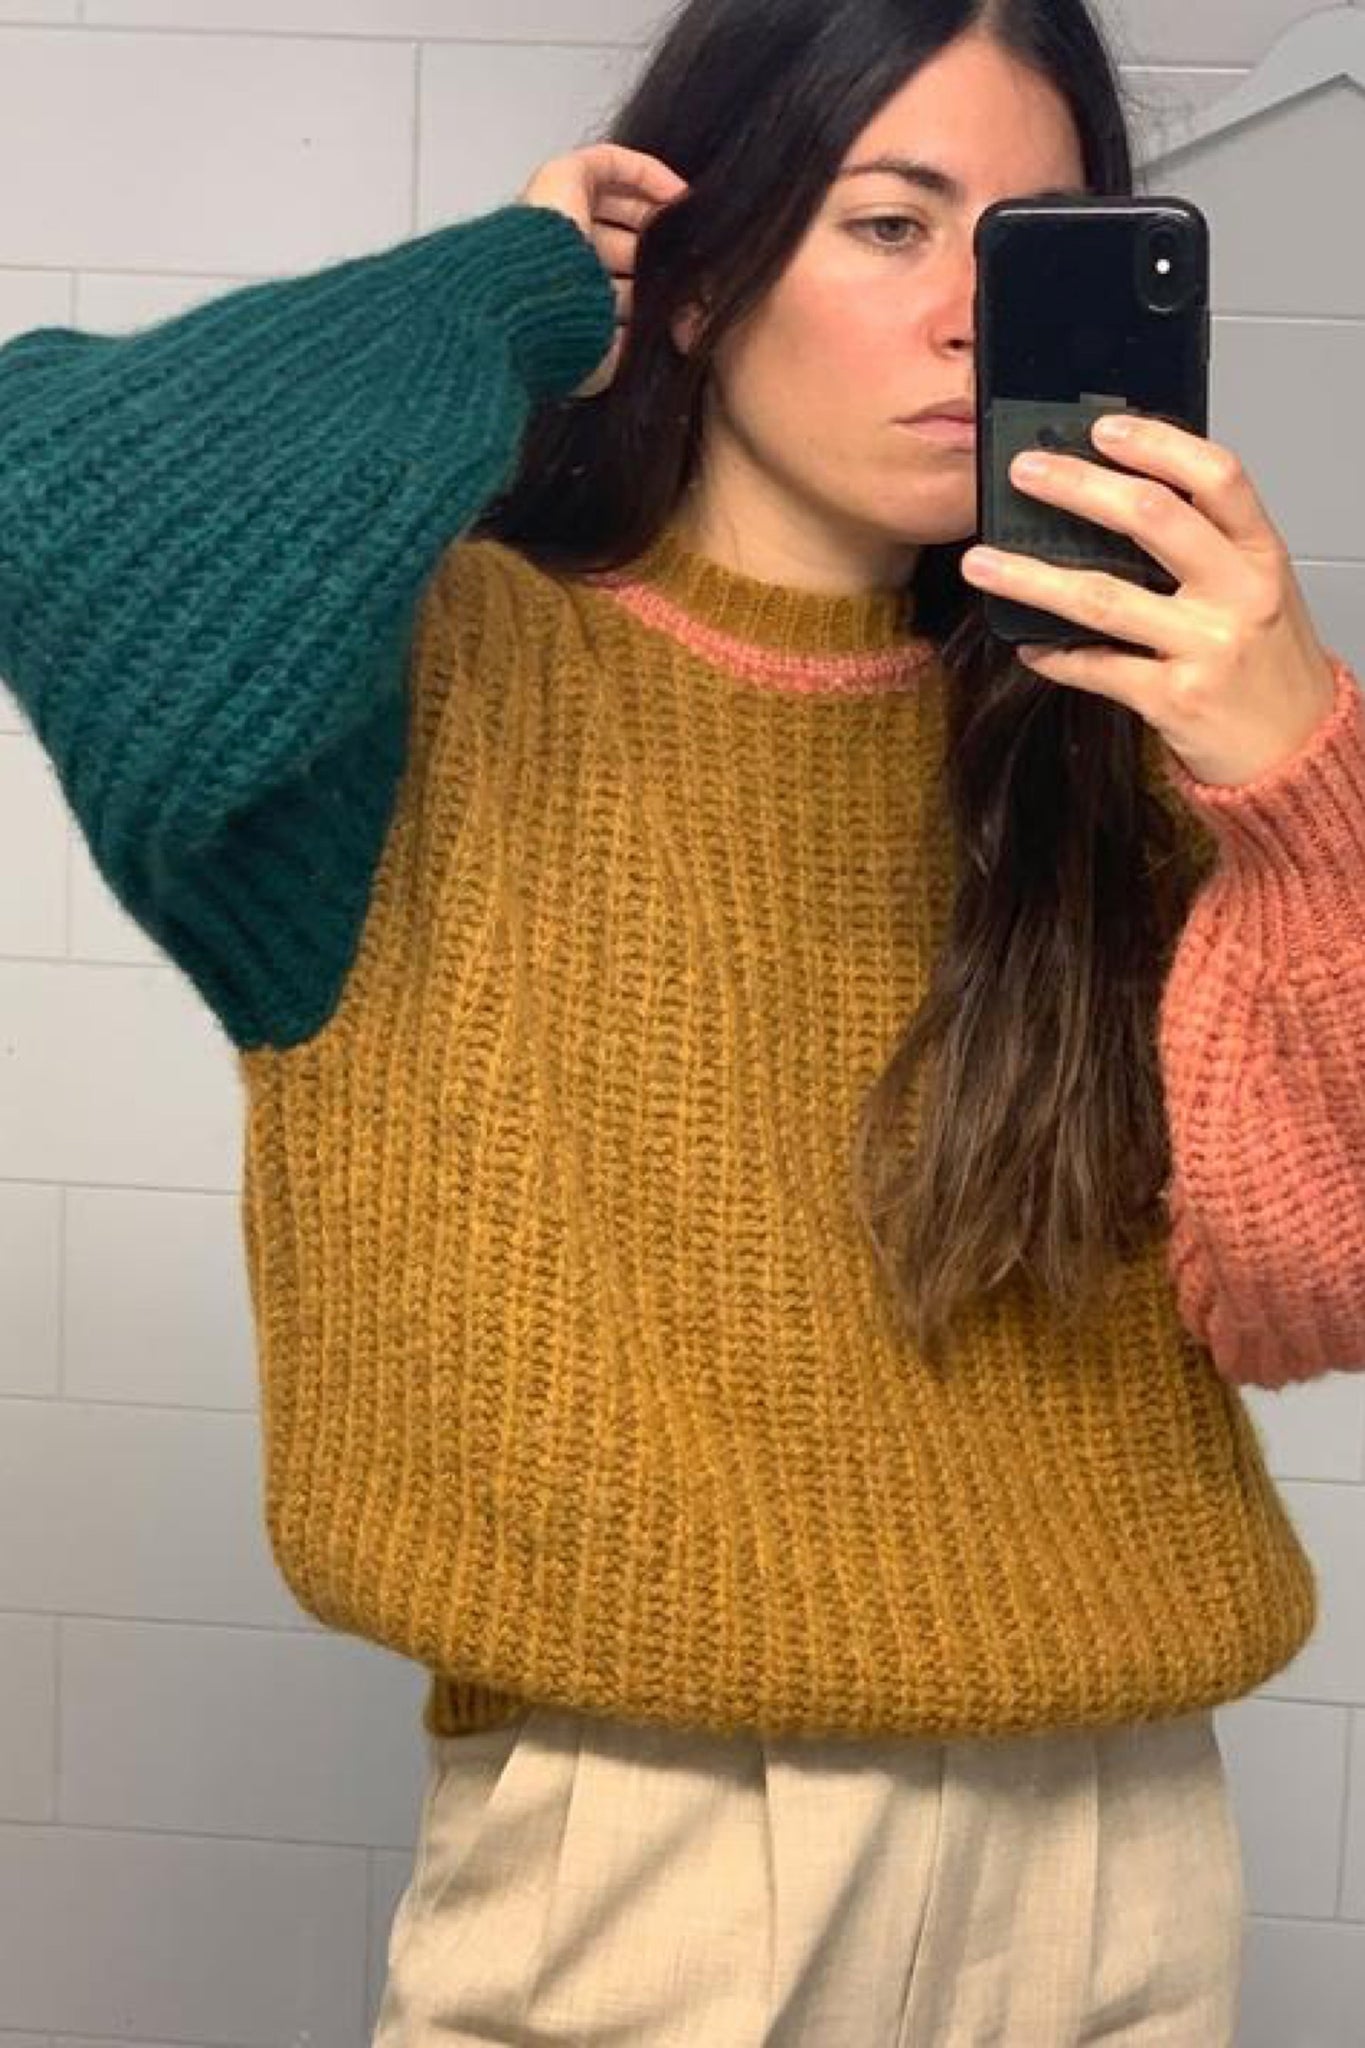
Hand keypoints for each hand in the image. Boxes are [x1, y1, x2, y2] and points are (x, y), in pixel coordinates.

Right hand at [520, 143, 688, 399]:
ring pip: (617, 202)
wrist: (531, 307)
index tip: (692, 286)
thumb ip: (639, 342)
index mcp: (569, 297)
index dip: (654, 281)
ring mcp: (558, 213)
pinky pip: (609, 163)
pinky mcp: (560, 178)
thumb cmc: (565, 340)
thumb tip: (680, 329)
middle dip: (661, 248)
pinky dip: (645, 173)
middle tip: (698, 256)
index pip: (618, 282)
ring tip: (693, 224)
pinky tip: (678, 193)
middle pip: (623, 242)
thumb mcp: (610, 355)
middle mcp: (562, 254)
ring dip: (657, 212)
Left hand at [960, 415, 1338, 788]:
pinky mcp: (1175, 701)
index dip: (1157, 444)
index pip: (1216, 476)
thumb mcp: (1258, 589)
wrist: (1296, 749)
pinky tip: (1025, 643)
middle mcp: (1239, 594)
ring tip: (980, 562)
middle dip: (1077, 488)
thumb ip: (1209, 546)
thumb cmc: (1270, 663)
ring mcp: (1207, 648)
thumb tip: (1123, 497)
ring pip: (1104, 599)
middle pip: (1152, 520)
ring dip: (1031, 577)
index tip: (1101, 429)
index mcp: (1260, 554)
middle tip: (1022, 472)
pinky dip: (1055, 655)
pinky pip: (1097, 668)